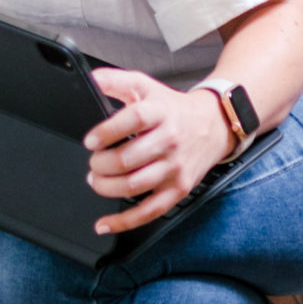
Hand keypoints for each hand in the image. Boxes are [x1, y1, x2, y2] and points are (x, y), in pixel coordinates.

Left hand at [83, 71, 229, 237]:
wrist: (212, 126)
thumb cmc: (171, 108)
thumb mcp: (145, 87)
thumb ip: (115, 81)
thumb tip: (90, 79)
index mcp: (160, 112)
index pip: (134, 120)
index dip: (108, 131)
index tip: (90, 140)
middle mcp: (169, 140)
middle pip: (129, 158)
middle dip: (100, 164)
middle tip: (93, 162)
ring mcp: (175, 167)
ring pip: (134, 185)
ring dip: (106, 187)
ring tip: (96, 180)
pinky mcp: (178, 189)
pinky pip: (149, 211)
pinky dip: (123, 221)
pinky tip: (104, 223)